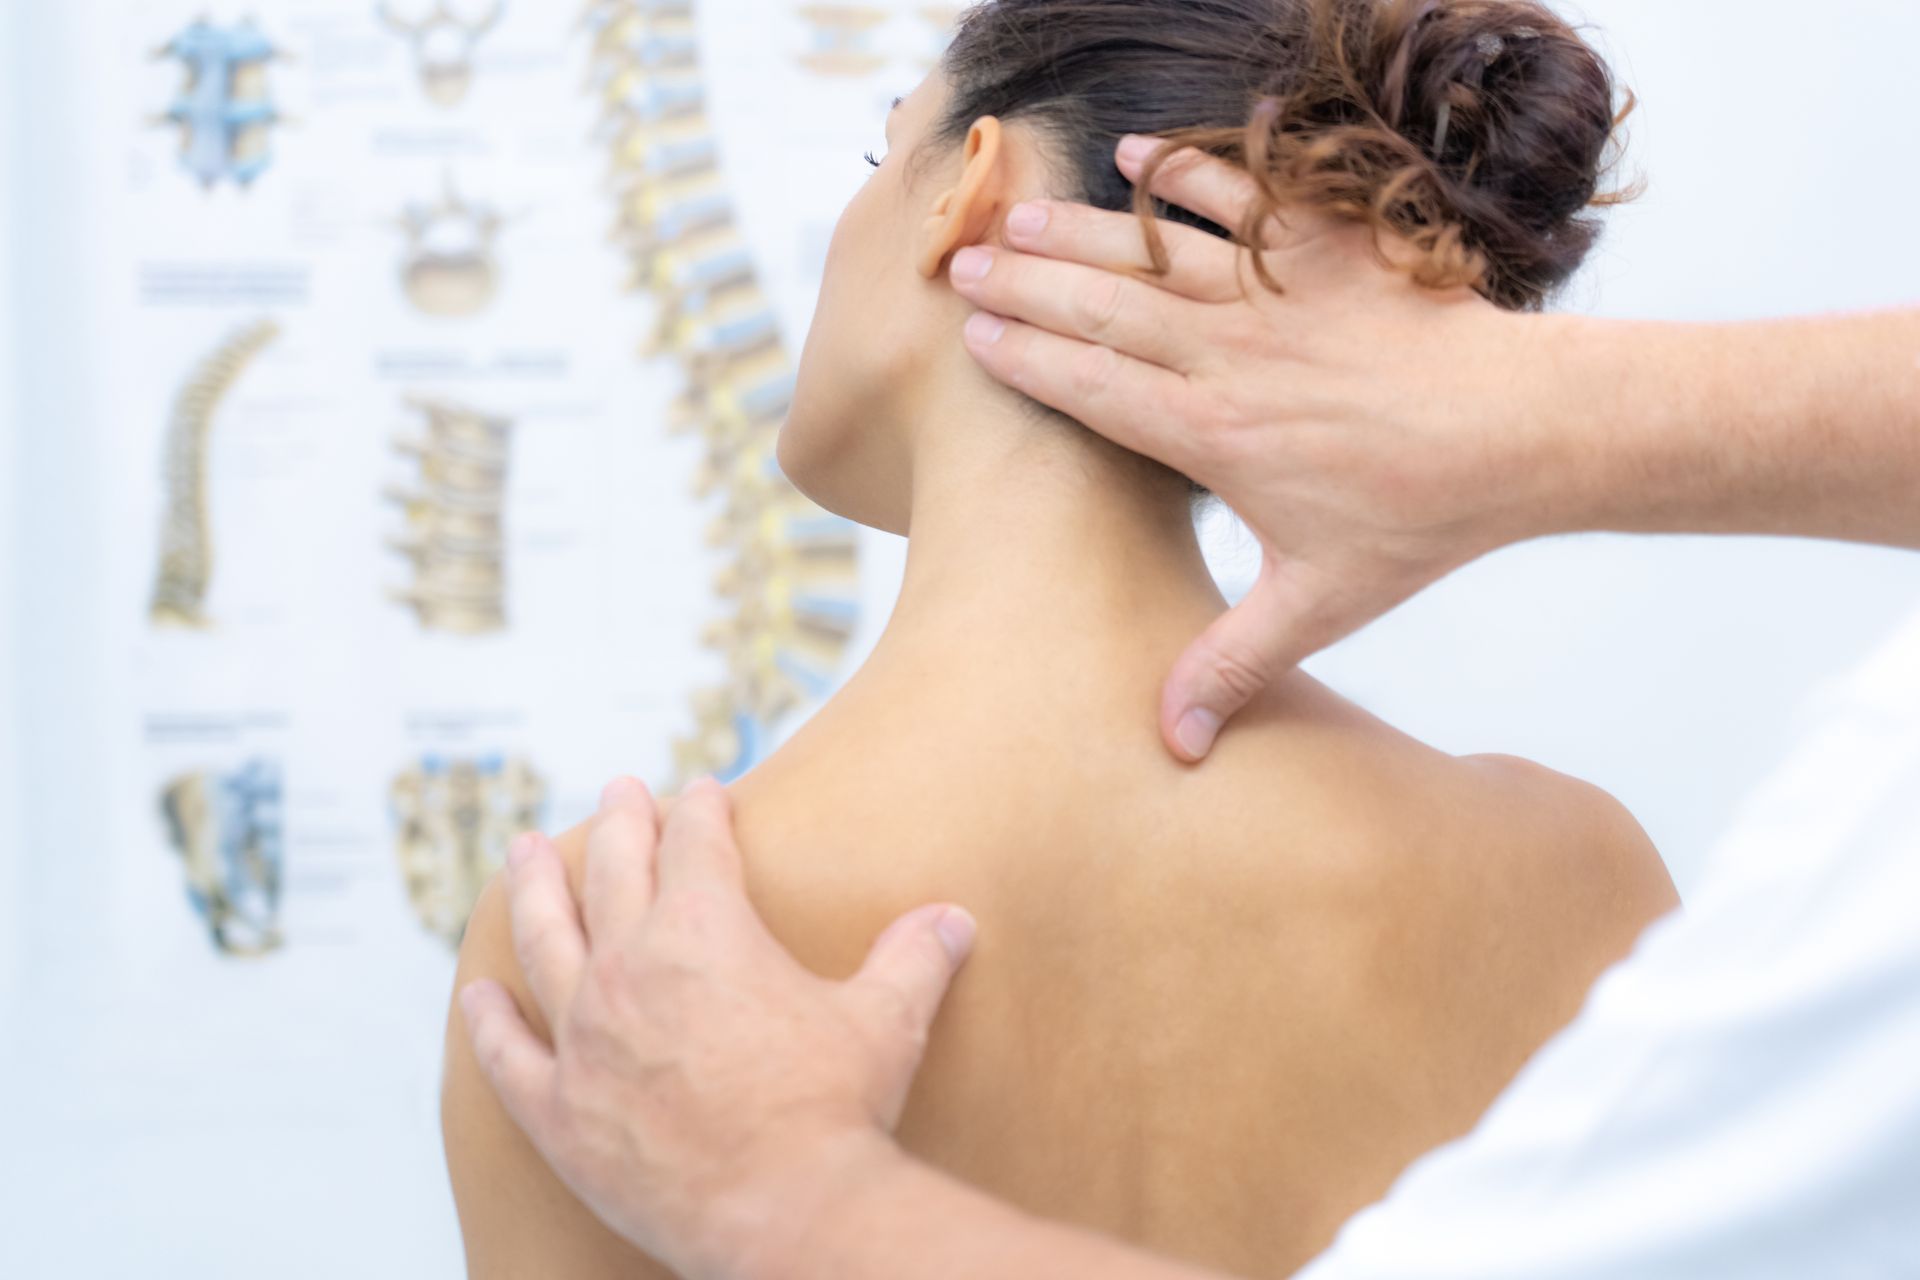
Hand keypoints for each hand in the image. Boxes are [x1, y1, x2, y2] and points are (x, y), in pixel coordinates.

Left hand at [457, 777, 978, 1279]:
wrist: (787, 1211)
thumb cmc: (838, 1109)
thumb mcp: (888, 1020)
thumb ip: (914, 958)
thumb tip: (954, 919)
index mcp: (705, 929)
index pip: (697, 843)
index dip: (702, 810)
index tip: (703, 792)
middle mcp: (631, 967)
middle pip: (613, 872)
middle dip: (618, 824)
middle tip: (616, 793)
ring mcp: (584, 1037)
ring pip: (545, 940)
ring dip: (533, 889)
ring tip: (520, 852)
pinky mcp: (558, 1109)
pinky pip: (508, 1055)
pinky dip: (488, 1023)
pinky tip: (474, 996)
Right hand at [953, 137, 1575, 761]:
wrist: (1529, 429)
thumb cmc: (1423, 516)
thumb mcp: (1322, 605)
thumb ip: (1234, 666)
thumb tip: (1172, 747)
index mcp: (1213, 435)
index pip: (1092, 388)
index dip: (1026, 360)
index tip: (973, 339)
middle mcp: (1231, 357)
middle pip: (1103, 308)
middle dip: (1025, 285)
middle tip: (963, 266)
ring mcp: (1278, 296)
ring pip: (1155, 252)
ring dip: (1080, 231)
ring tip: (1018, 215)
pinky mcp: (1327, 252)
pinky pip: (1242, 200)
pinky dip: (1187, 175)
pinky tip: (1136, 156)